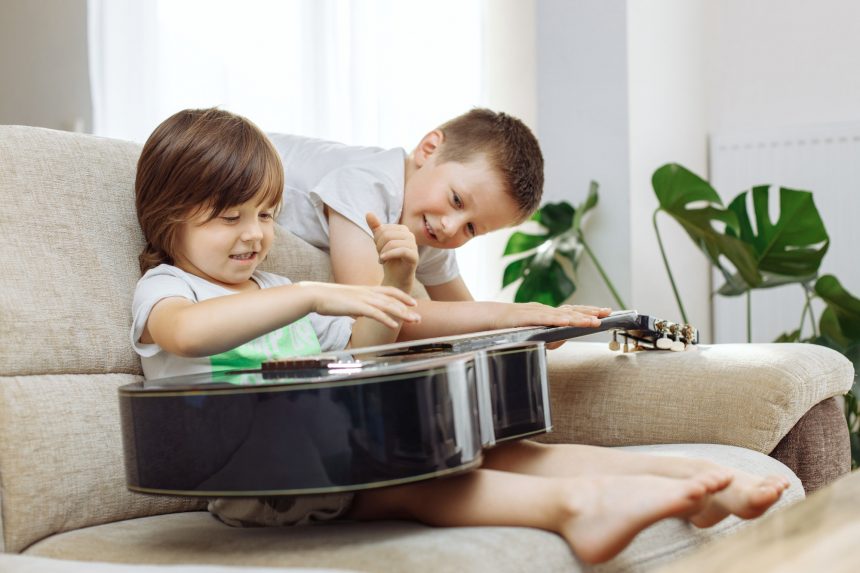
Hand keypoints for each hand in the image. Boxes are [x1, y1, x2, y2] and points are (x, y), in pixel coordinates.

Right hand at [300, 282, 420, 328]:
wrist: (316, 295)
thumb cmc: (329, 299)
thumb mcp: (348, 301)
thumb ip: (357, 305)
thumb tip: (359, 312)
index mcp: (366, 290)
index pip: (390, 291)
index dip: (403, 297)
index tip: (413, 303)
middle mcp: (368, 292)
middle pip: (393, 300)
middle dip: (408, 309)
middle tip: (419, 318)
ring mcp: (363, 299)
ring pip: (388, 306)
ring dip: (403, 314)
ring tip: (414, 321)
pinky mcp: (357, 307)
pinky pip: (376, 313)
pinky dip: (386, 319)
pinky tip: (394, 325)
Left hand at [366, 212, 417, 292]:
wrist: (395, 277)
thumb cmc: (389, 258)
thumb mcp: (379, 242)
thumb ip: (375, 227)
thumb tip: (368, 213)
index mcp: (403, 229)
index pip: (384, 228)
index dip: (377, 239)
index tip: (378, 248)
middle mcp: (410, 235)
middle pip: (387, 235)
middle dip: (379, 246)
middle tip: (380, 255)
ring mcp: (414, 246)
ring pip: (392, 243)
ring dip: (382, 252)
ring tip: (381, 259)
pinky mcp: (414, 256)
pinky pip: (401, 251)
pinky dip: (388, 255)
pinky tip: (382, 261)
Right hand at [493, 303, 611, 347]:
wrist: (490, 319)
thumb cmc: (513, 327)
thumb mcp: (535, 332)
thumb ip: (550, 336)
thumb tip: (564, 337)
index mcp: (549, 314)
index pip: (573, 311)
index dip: (589, 311)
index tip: (605, 311)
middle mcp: (546, 310)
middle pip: (572, 310)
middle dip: (591, 311)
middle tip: (608, 312)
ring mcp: (537, 312)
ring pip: (562, 314)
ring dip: (579, 317)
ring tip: (594, 321)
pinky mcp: (528, 316)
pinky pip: (545, 318)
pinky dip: (558, 319)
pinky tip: (569, 321)